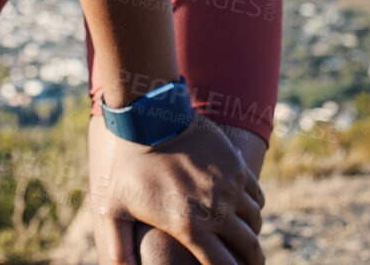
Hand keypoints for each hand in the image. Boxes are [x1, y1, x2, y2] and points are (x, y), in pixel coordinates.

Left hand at [87, 111, 263, 263]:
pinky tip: (242, 210)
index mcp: (189, 226)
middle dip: (251, 262)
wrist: (148, 119)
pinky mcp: (236, 166)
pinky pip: (257, 196)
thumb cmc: (128, 168)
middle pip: (250, 249)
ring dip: (250, 233)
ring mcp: (229, 186)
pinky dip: (254, 207)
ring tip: (241, 237)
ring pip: (255, 222)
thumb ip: (117, 250)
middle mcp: (215, 209)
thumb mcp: (112, 211)